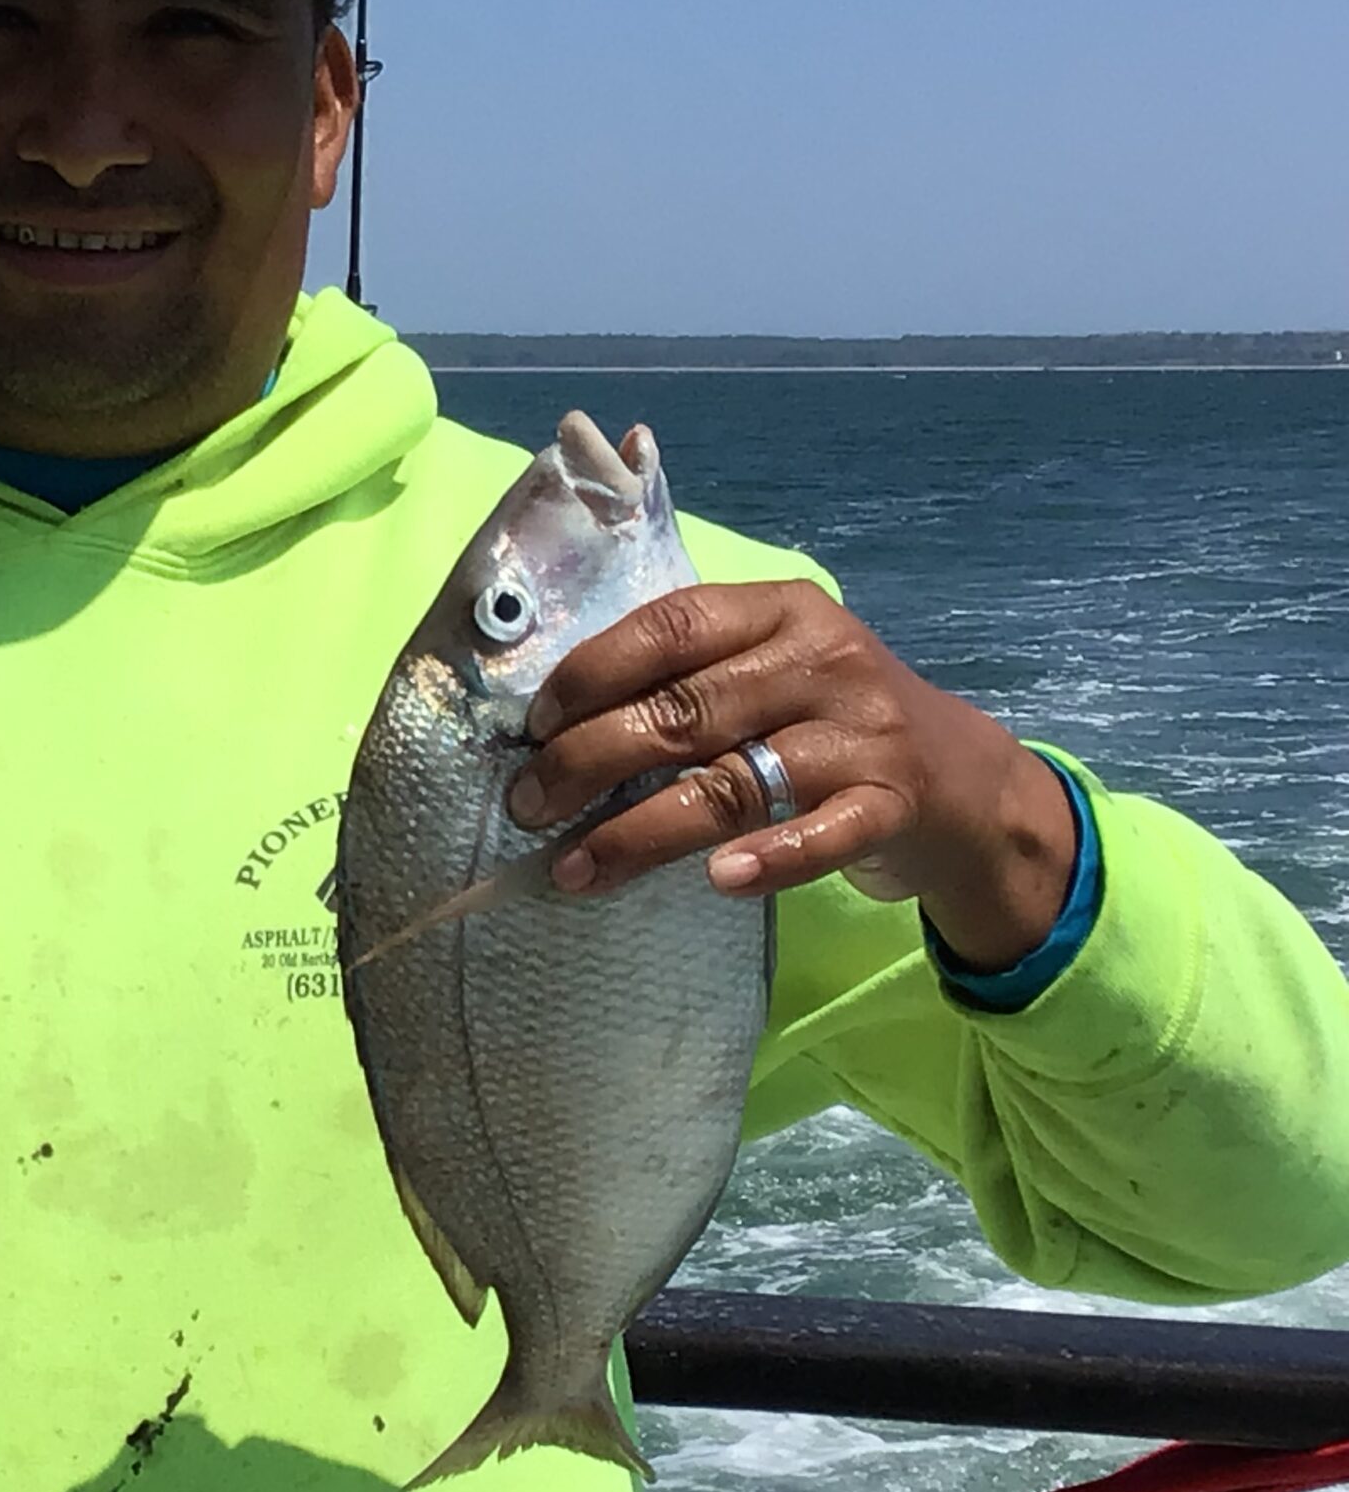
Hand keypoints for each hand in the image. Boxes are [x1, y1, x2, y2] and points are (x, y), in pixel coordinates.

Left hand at [505, 579, 1079, 971]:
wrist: (964, 779)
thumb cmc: (826, 720)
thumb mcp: (768, 668)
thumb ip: (686, 677)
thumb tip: (551, 726)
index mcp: (778, 610)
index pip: (671, 625)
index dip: (593, 673)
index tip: (534, 725)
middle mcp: (823, 660)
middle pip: (686, 709)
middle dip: (590, 760)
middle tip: (527, 806)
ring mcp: (863, 733)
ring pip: (735, 781)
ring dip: (642, 832)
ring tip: (574, 868)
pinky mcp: (895, 804)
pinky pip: (824, 834)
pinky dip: (769, 858)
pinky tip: (716, 881)